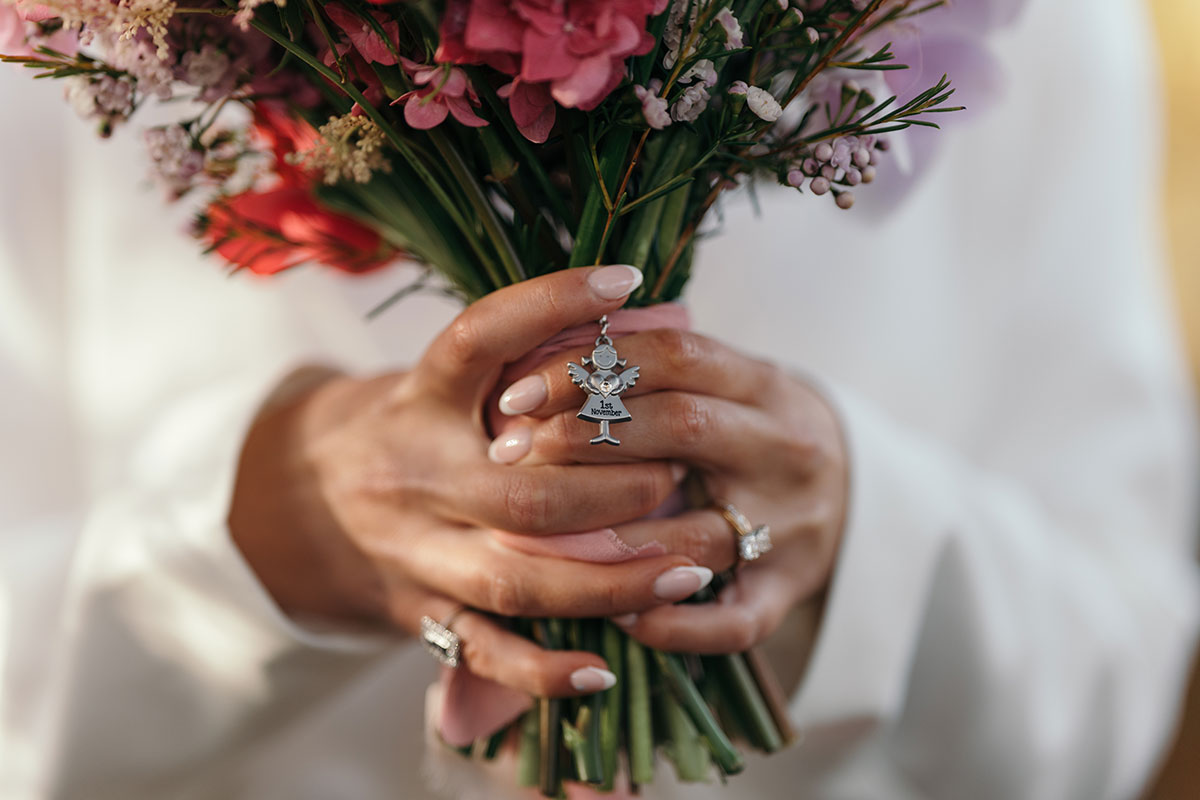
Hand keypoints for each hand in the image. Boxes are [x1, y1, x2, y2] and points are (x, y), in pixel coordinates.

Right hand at [229, 266, 713, 697]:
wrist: (299, 497)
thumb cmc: (408, 426)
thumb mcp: (445, 381)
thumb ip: (523, 356)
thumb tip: (642, 316)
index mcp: (418, 398)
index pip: (478, 339)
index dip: (549, 304)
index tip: (623, 279)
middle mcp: (413, 474)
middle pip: (520, 492)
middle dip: (612, 490)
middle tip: (679, 475)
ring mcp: (416, 552)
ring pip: (516, 581)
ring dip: (610, 581)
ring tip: (687, 569)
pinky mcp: (421, 611)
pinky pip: (484, 651)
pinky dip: (544, 670)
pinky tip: (604, 667)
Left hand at [488, 327, 848, 652]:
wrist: (855, 494)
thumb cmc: (755, 432)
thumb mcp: (729, 384)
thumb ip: (657, 369)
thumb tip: (542, 344)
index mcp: (764, 386)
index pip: (673, 356)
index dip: (587, 367)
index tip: (516, 391)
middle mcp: (783, 449)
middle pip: (680, 427)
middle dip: (582, 436)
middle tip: (507, 451)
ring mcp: (791, 525)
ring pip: (698, 530)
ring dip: (612, 537)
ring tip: (537, 536)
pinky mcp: (789, 591)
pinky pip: (733, 621)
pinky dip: (673, 624)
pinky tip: (619, 617)